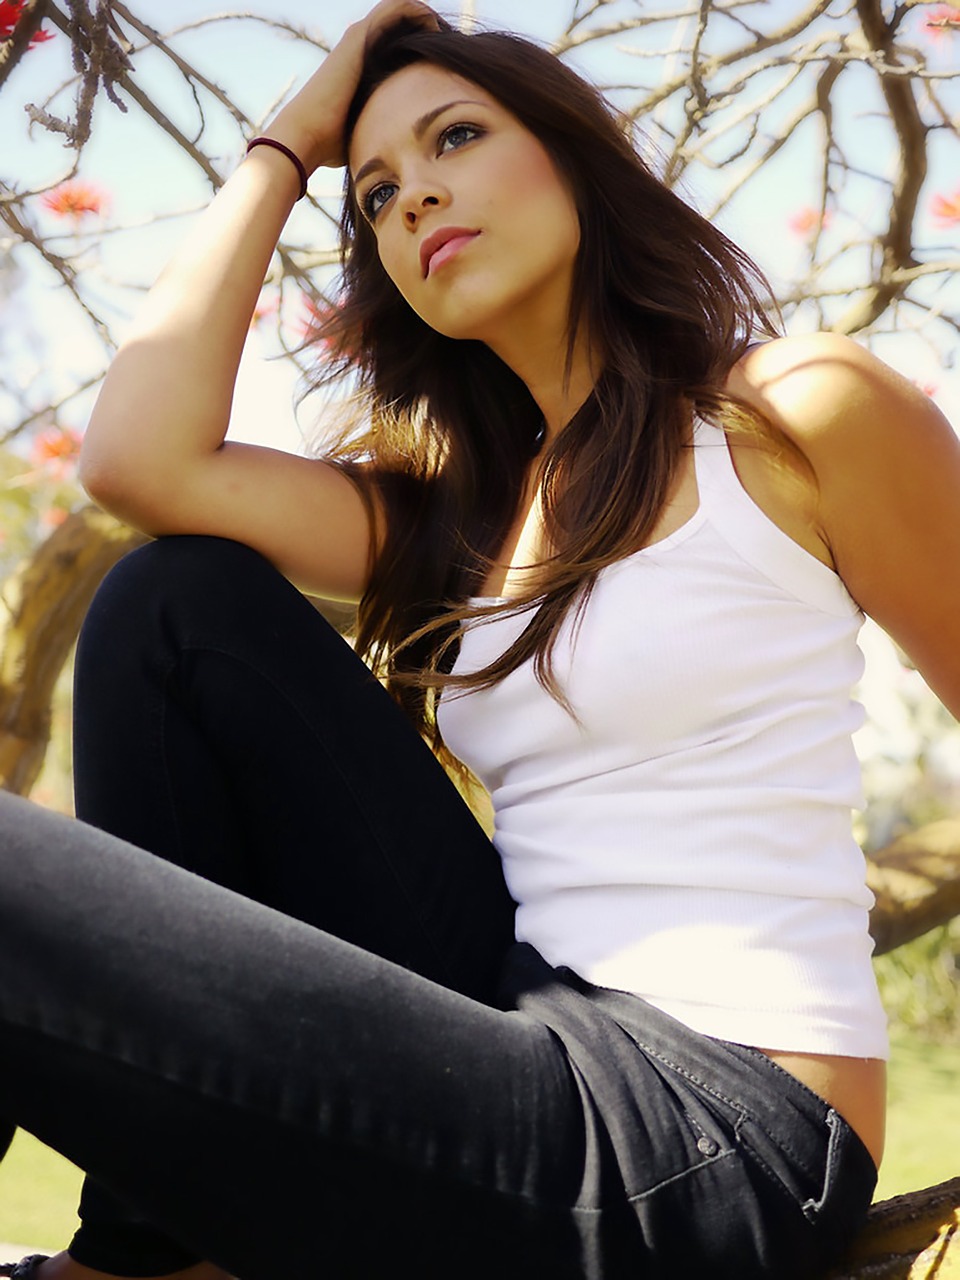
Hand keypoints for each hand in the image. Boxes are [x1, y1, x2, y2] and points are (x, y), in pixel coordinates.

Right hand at [266, 0, 440, 172]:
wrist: (309, 135)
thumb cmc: (333, 143)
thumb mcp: (368, 128)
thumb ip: (382, 125)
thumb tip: (401, 148)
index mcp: (361, 64)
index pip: (396, 42)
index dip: (421, 45)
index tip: (443, 62)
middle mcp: (359, 45)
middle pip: (400, 22)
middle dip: (425, 28)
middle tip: (449, 45)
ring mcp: (358, 37)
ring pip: (399, 9)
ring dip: (424, 17)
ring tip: (444, 34)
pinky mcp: (359, 34)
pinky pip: (395, 7)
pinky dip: (417, 11)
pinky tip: (435, 29)